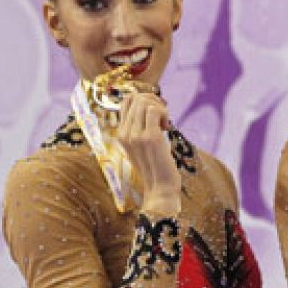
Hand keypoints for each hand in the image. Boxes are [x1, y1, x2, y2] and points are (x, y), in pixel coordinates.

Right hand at [116, 92, 179, 214]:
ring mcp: (135, 135)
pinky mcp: (150, 138)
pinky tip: (167, 127)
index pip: (126, 101)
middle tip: (163, 117)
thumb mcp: (144, 147)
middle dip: (153, 101)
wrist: (160, 189)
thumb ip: (141, 129)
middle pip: (135, 98)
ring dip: (160, 107)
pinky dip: (164, 113)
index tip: (157, 113)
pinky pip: (154, 110)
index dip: (144, 100)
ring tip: (164, 123)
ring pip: (144, 101)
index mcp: (121, 134)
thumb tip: (152, 107)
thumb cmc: (156, 168)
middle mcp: (124, 133)